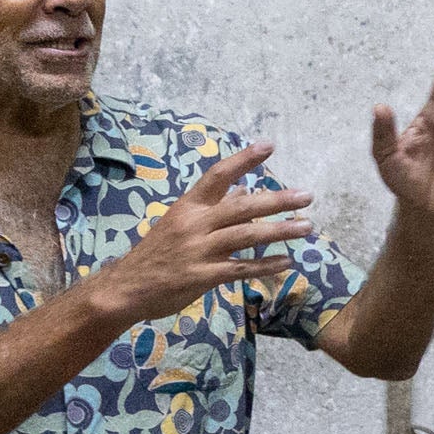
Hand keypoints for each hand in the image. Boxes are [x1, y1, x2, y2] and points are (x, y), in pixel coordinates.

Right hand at [91, 143, 316, 327]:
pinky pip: (240, 269)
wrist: (126, 288)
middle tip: (307, 196)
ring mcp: (199, 250)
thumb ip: (212, 207)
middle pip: (242, 207)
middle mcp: (195, 224)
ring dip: (280, 231)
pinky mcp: (202, 276)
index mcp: (189, 206)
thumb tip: (245, 189)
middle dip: (277, 200)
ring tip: (307, 227)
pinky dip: (265, 266)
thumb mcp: (180, 222)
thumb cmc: (157, 253)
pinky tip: (286, 262)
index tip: (269, 146)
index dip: (243, 159)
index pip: (218, 175)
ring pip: (247, 236)